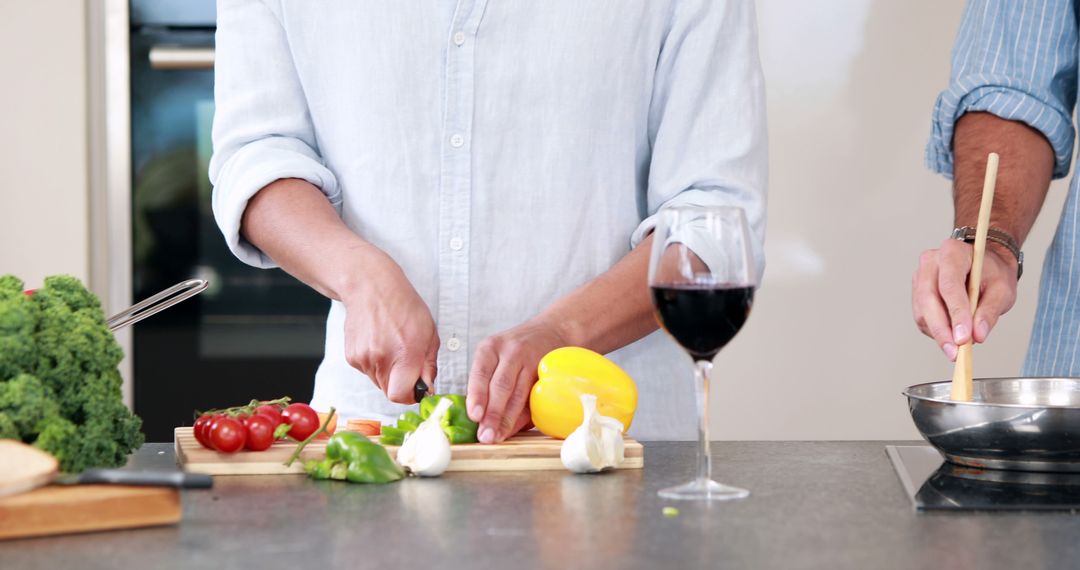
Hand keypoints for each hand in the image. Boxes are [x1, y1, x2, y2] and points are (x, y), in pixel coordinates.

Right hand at [341, 251, 438, 402]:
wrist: (371, 287)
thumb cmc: (403, 306)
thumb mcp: (429, 333)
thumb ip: (429, 365)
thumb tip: (427, 389)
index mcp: (405, 354)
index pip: (400, 396)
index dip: (410, 395)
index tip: (416, 388)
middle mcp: (381, 358)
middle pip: (390, 392)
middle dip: (401, 383)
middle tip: (406, 363)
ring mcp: (363, 358)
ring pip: (378, 382)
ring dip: (388, 373)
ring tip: (392, 347)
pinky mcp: (352, 357)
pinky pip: (368, 371)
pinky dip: (375, 364)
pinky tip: (379, 343)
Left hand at [466, 317, 570, 443]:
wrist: (552, 331)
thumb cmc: (517, 351)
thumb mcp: (497, 358)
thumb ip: (487, 386)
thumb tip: (479, 421)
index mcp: (490, 348)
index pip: (481, 373)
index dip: (477, 395)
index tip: (475, 416)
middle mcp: (510, 351)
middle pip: (501, 385)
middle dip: (493, 414)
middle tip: (486, 436)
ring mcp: (532, 360)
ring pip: (518, 394)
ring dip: (507, 419)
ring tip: (498, 436)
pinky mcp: (548, 371)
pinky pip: (534, 397)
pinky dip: (525, 414)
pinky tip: (518, 427)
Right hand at [912, 238, 1017, 359]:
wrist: (984, 265)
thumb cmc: (993, 273)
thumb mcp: (1003, 290)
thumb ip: (990, 312)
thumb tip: (977, 335)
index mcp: (952, 253)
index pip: (949, 285)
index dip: (956, 313)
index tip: (964, 338)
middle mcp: (930, 263)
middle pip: (928, 299)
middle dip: (942, 330)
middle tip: (955, 352)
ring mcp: (919, 277)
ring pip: (922, 312)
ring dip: (939, 333)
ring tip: (958, 347)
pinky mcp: (916, 294)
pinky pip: (921, 318)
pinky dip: (936, 331)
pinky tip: (951, 334)